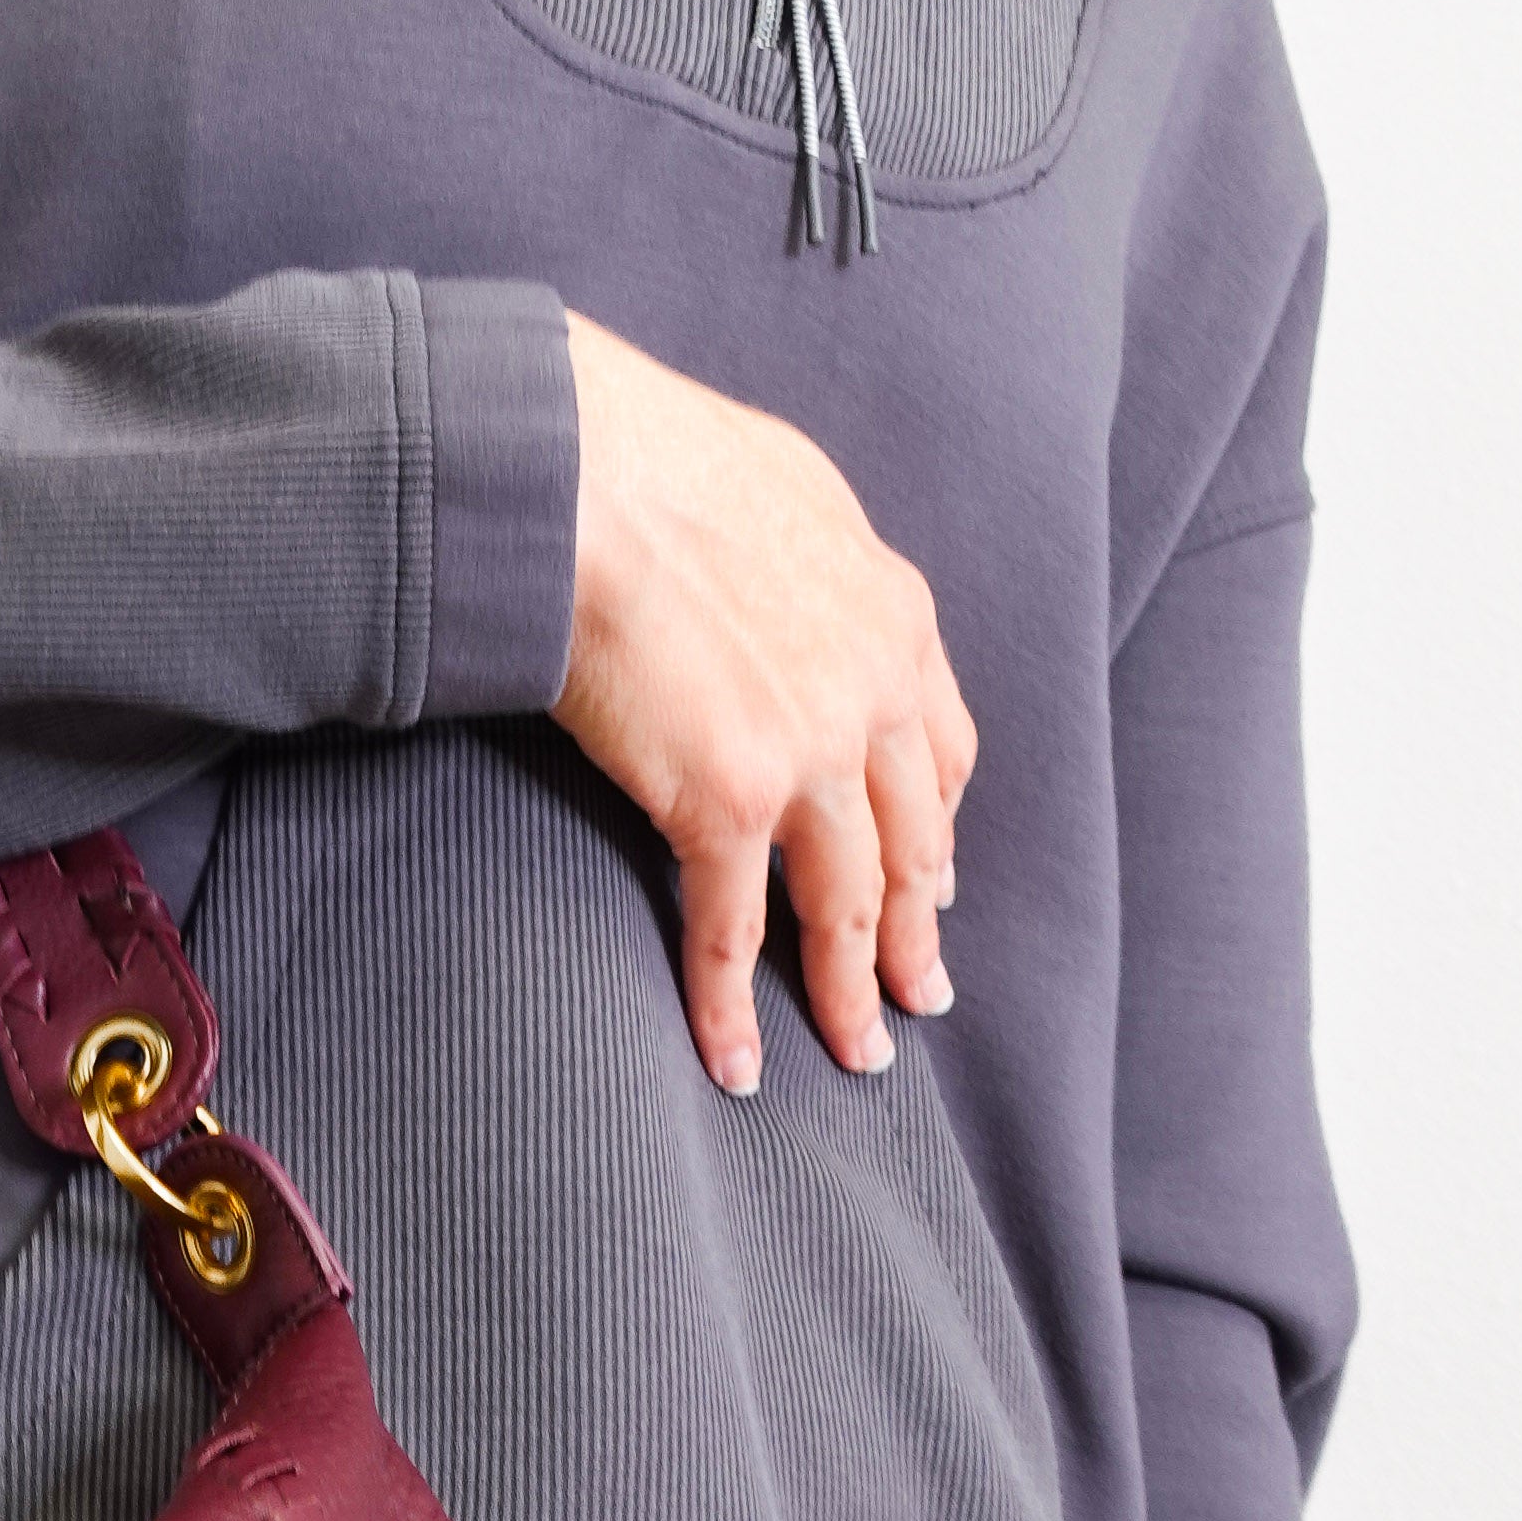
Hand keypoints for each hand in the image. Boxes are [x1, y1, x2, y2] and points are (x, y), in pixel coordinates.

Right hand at [555, 312, 976, 1090]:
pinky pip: (733, 931)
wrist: (582, 472)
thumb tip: (791, 577)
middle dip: (918, 928)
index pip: (939, 748)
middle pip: (913, 842)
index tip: (928, 878)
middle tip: (923, 994)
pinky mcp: (725, 801)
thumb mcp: (783, 487)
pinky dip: (735, 1009)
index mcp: (894, 615)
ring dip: (854, 989)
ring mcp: (808, 755)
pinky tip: (738, 1065)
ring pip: (848, 902)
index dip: (933, 826)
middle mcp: (874, 692)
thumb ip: (813, 560)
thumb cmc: (649, 455)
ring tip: (861, 1053)